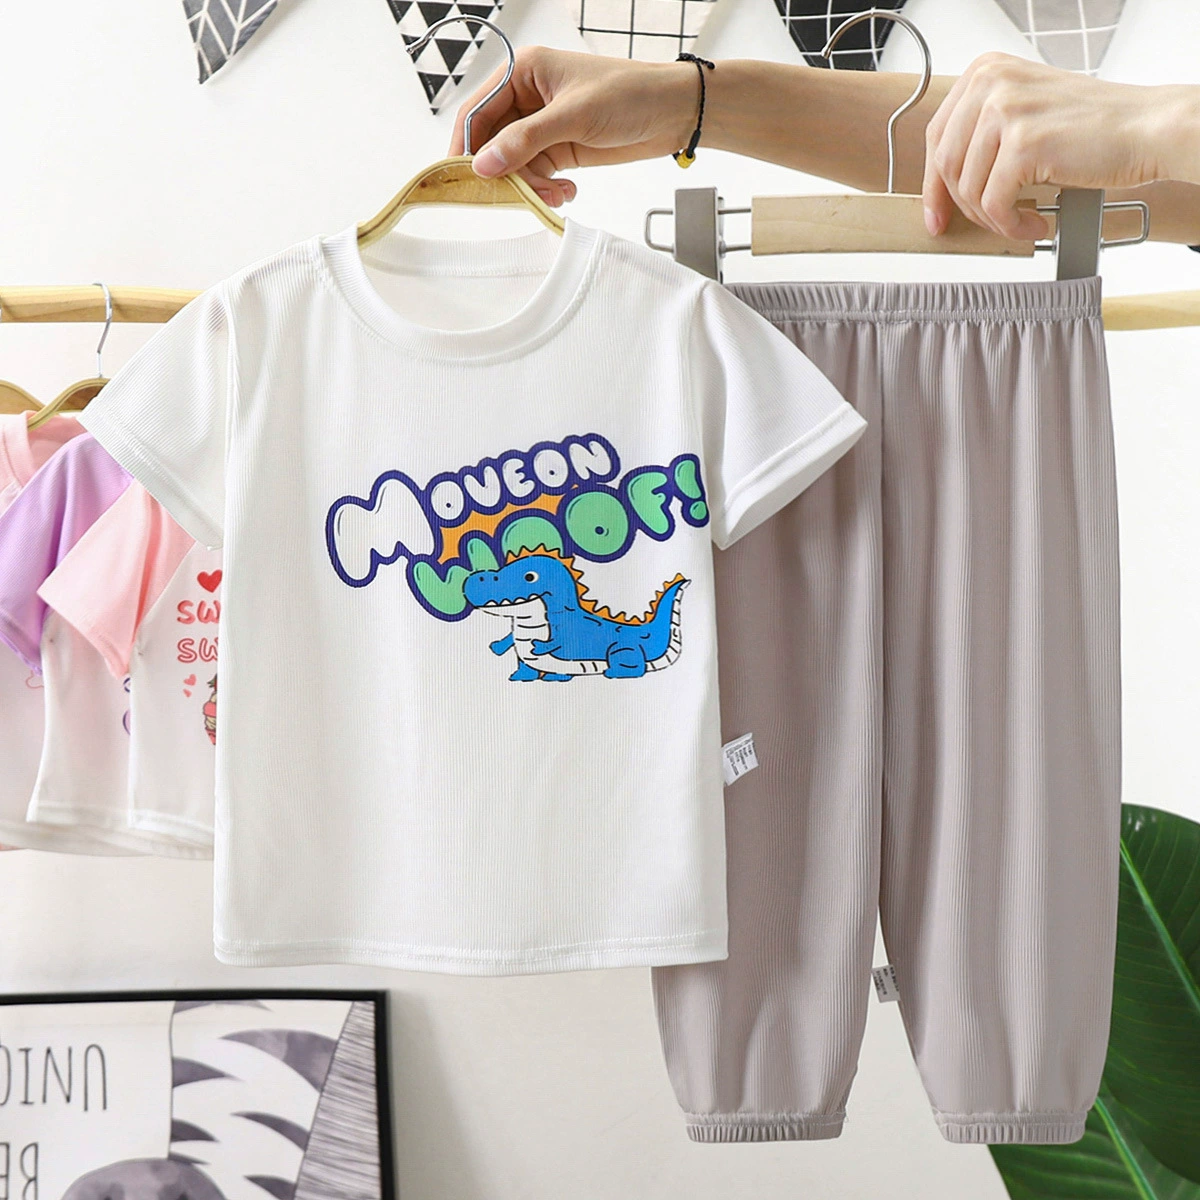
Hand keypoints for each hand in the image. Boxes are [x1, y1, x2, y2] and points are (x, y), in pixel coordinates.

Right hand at [450, 47, 699, 205]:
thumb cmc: (629, 94)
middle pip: (494, 143)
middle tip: (517, 194)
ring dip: (531, 186)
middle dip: (506, 172)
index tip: (464, 177)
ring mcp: (544, 126)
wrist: (672, 113)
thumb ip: (525, 142)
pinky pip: (537, 175)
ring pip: (516, 165)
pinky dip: (547, 189)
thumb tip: (483, 165)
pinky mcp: (560, 149)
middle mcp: (528, 98)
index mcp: (524, 72)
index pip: (478, 110)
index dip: (467, 145)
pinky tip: (567, 192)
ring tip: (555, 193)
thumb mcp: (573, 116)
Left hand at [922, 52, 1177, 239]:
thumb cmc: (1091, 127)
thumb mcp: (1024, 112)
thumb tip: (942, 184)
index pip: (935, 137)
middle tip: (989, 224)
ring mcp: (1005, 111)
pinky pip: (995, 204)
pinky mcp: (1023, 144)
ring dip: (993, 218)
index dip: (933, 185)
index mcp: (985, 71)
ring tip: (1021, 220)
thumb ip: (982, 133)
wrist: (1146, 128)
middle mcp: (991, 83)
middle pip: (945, 166)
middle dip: (964, 207)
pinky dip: (1011, 224)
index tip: (936, 216)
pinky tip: (1035, 223)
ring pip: (968, 189)